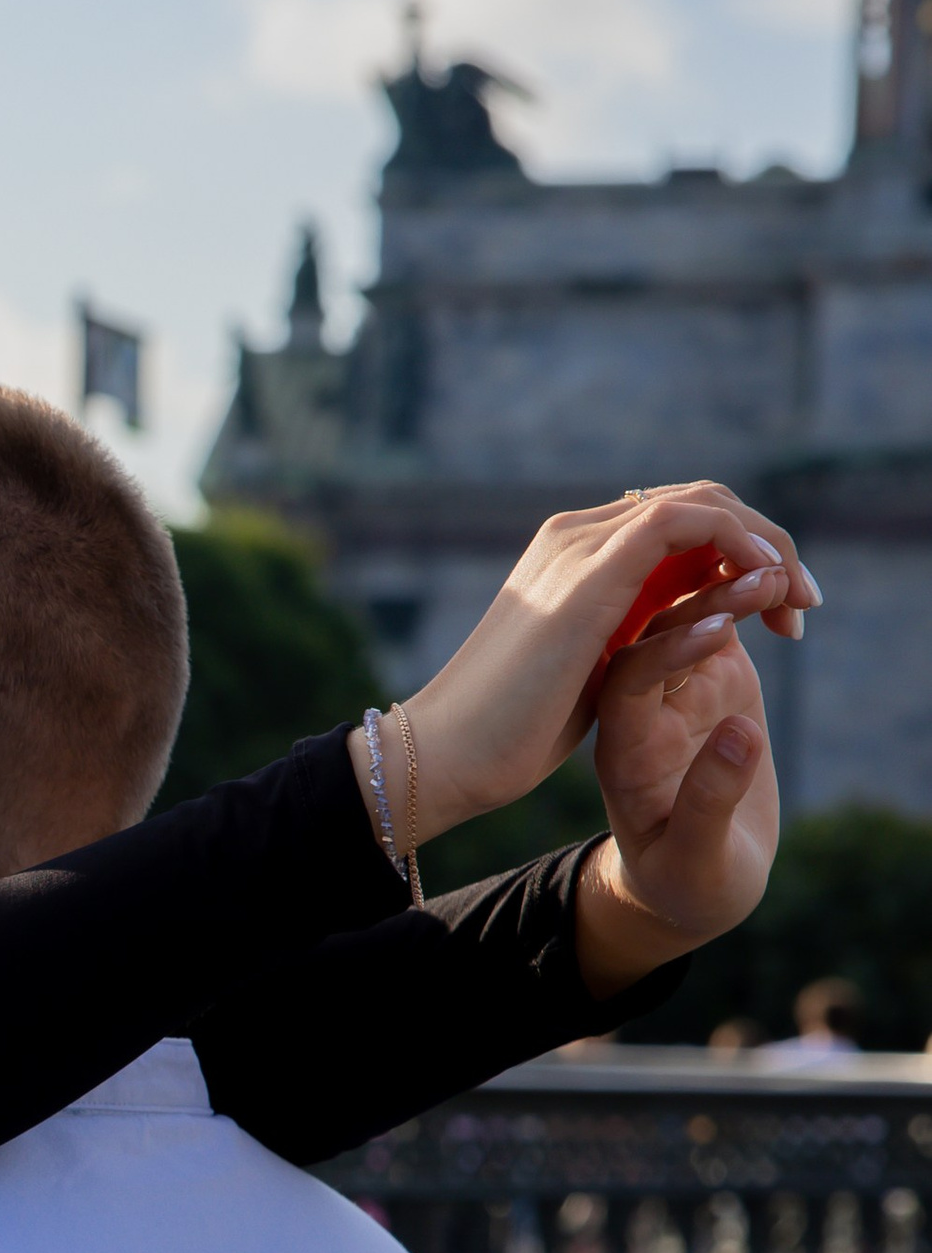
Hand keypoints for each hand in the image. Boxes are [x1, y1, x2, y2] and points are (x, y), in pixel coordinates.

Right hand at [353, 480, 816, 847]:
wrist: (449, 753)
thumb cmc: (511, 732)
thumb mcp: (591, 671)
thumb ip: (630, 636)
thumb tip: (678, 631)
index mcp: (577, 556)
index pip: (682, 520)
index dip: (744, 552)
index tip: (780, 612)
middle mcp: (578, 534)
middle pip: (703, 499)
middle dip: (767, 543)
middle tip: (802, 605)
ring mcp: (582, 546)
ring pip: (704, 501)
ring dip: (765, 543)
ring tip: (796, 601)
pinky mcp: (593, 572)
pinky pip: (689, 525)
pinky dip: (741, 545)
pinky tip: (765, 590)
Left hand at [575, 608, 778, 996]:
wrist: (691, 881)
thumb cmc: (684, 883)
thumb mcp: (694, 860)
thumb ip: (710, 802)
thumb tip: (744, 734)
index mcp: (622, 751)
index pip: (629, 681)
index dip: (668, 651)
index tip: (716, 633)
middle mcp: (641, 709)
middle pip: (658, 636)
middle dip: (706, 602)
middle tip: (760, 577)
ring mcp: (677, 690)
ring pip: (692, 620)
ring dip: (730, 591)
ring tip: (781, 576)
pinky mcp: (712, 681)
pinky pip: (722, 623)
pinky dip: (750, 601)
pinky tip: (788, 594)